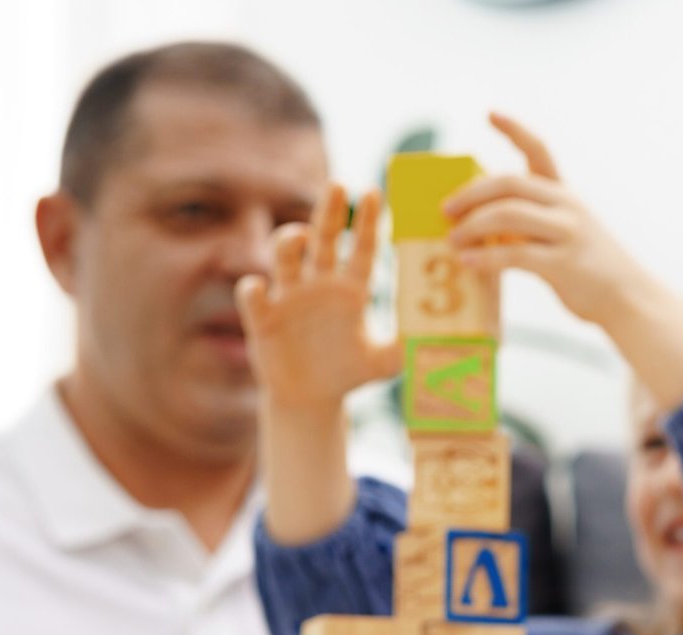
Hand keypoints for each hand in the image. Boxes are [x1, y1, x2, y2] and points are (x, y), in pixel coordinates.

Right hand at [235, 183, 399, 413]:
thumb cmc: (347, 373)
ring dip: (289, 243)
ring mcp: (289, 298)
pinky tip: (259, 288)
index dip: (368, 222)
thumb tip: (429, 338)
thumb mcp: (382, 364)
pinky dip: (254, 290)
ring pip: (285, 258)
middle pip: (324, 238)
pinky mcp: (263, 318)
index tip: (374, 192)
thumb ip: (403, 348)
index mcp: (351, 289)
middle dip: (329, 211)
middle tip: (338, 185)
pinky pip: (254, 297)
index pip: (363, 248)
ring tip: (301, 237)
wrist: (310, 400)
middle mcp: (319, 284)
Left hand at [442, 113, 654, 328]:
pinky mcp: (563, 263)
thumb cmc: (588, 268)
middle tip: (446, 210)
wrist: (627, 297)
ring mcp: (567, 232)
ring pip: (508, 215)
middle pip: (509, 183)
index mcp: (565, 194)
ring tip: (453, 240)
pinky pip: (514, 255)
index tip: (490, 112)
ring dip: (472, 226)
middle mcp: (566, 205)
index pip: (539, 150)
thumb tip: (481, 225)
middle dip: (471, 194)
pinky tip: (468, 263)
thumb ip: (532, 223)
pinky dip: (486, 258)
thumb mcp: (566, 232)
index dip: (514, 129)